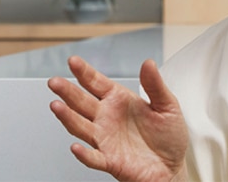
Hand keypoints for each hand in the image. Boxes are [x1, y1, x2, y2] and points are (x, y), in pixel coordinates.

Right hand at [48, 56, 188, 181]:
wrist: (172, 166)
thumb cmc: (169, 136)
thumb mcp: (167, 105)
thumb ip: (155, 85)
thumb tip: (148, 63)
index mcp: (119, 101)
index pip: (97, 83)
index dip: (84, 72)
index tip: (73, 61)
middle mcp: (107, 118)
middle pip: (82, 102)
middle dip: (67, 91)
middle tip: (55, 81)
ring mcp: (105, 139)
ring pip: (81, 127)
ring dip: (68, 117)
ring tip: (56, 106)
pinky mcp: (110, 160)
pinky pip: (93, 158)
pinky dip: (84, 154)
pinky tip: (76, 147)